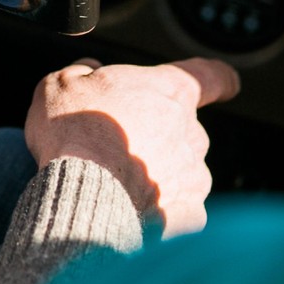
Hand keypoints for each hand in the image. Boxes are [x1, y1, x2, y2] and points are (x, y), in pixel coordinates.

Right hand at [23, 57, 239, 236]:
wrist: (81, 197)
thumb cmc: (73, 137)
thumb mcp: (59, 86)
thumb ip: (81, 71)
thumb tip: (89, 70)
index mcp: (169, 91)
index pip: (212, 77)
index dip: (219, 79)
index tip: (224, 84)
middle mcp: (191, 131)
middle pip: (185, 129)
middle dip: (160, 135)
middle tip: (120, 145)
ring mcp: (194, 175)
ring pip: (182, 170)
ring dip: (159, 174)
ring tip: (117, 183)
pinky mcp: (189, 214)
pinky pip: (179, 209)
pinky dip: (159, 211)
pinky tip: (130, 211)